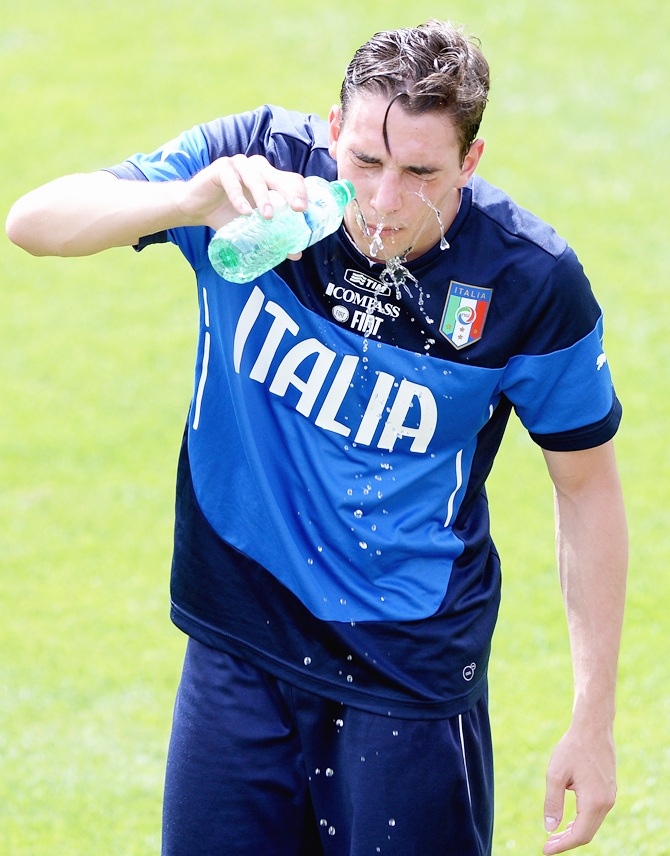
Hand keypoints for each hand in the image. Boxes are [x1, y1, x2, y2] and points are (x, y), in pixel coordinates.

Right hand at [178, 154, 308, 230]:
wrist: (196, 209)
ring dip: (263, 196)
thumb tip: (296, 254)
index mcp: (269, 178)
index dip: (300, 193)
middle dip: (289, 192)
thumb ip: (273, 236)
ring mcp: (239, 165)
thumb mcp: (252, 227)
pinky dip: (238, 197)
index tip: (304, 211)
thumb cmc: (227, 214)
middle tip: (296, 209)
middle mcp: (257, 168)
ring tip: (267, 216)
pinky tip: (243, 212)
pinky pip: (232, 180)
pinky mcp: (221, 168)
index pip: (291, 180)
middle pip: (278, 176)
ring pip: (256, 177)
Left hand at [542, 722, 616, 853]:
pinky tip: (569, 821)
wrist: (593, 728)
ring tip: (555, 835)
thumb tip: (550, 828)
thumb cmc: (572, 748)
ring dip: (575, 832)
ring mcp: (610, 797)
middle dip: (567, 841)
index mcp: (594, 801)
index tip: (545, 850)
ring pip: (593, 824)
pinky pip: (596, 814)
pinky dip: (582, 821)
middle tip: (547, 844)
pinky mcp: (609, 790)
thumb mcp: (556, 774)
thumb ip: (552, 803)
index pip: (579, 835)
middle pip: (588, 833)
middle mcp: (606, 803)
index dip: (562, 845)